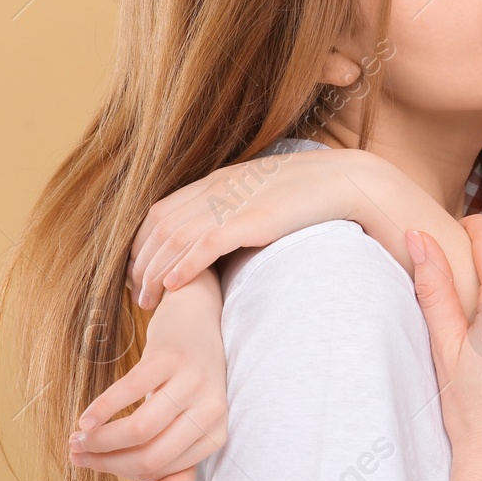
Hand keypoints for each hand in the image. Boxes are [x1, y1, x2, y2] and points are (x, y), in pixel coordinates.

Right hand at [70, 268, 227, 480]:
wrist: (198, 316)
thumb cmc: (189, 378)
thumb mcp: (190, 421)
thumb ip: (180, 463)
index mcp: (216, 432)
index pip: (161, 469)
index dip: (122, 472)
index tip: (94, 464)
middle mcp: (211, 409)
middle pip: (149, 456)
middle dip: (106, 462)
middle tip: (77, 455)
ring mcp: (192, 381)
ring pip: (138, 430)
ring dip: (99, 440)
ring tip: (77, 439)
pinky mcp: (169, 357)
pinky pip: (128, 392)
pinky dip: (101, 411)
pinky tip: (85, 419)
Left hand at [128, 147, 389, 309]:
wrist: (343, 180)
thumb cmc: (306, 192)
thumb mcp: (259, 195)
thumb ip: (233, 209)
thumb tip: (216, 237)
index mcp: (216, 183)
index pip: (160, 213)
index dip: (143, 245)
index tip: (140, 271)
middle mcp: (216, 190)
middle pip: (159, 228)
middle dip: (141, 264)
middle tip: (138, 295)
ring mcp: (233, 204)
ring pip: (174, 239)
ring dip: (155, 272)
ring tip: (149, 300)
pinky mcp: (252, 221)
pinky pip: (207, 244)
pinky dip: (185, 264)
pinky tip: (174, 284)